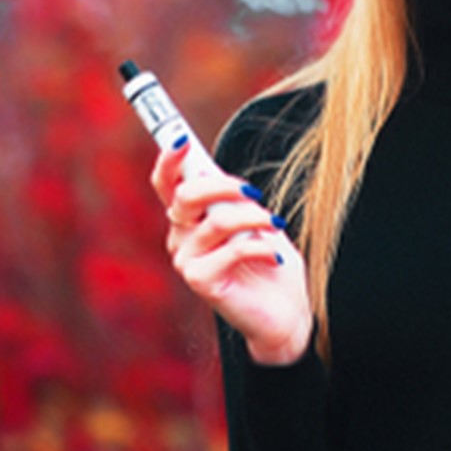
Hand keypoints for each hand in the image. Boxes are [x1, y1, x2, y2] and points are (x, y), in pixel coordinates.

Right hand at [151, 138, 313, 364]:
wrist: (285, 310)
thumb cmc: (267, 258)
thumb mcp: (250, 215)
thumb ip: (228, 193)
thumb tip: (206, 163)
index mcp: (187, 216)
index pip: (166, 182)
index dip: (168, 160)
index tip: (181, 139)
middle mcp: (179, 236)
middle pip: (186, 195)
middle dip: (222, 185)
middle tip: (253, 191)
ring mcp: (186, 259)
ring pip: (217, 221)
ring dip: (254, 217)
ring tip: (275, 223)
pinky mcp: (199, 281)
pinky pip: (232, 249)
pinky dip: (261, 246)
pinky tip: (274, 256)